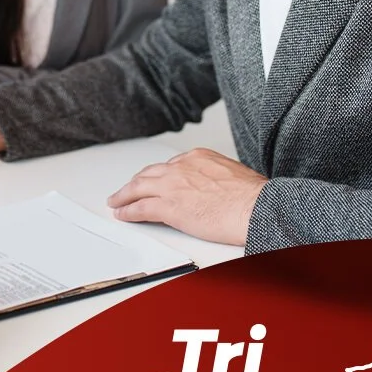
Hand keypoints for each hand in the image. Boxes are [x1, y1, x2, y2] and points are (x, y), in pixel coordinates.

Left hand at [106, 148, 266, 246]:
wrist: (255, 206)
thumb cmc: (254, 195)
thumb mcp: (235, 174)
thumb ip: (219, 178)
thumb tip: (221, 188)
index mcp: (198, 157)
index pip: (170, 165)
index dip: (159, 175)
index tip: (155, 181)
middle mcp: (181, 167)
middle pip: (150, 173)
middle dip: (137, 182)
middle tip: (128, 189)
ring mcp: (172, 186)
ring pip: (138, 188)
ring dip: (124, 195)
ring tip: (116, 201)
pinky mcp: (168, 207)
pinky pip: (140, 208)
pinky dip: (128, 211)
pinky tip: (122, 214)